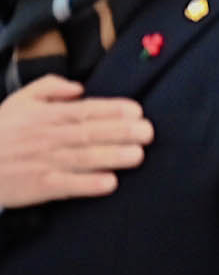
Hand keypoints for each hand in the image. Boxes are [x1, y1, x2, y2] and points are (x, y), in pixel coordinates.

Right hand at [0, 74, 151, 205]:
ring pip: (83, 158)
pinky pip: (66, 185)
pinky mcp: (38, 186)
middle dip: (122, 132)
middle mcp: (48, 137)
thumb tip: (80, 87)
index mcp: (46, 116)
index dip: (113, 110)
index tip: (137, 112)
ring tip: (138, 155)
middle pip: (90, 133)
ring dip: (112, 157)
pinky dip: (88, 184)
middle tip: (148, 132)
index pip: (85, 110)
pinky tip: (110, 183)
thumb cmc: (0, 131)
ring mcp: (44, 162)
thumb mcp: (20, 101)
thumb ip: (50, 87)